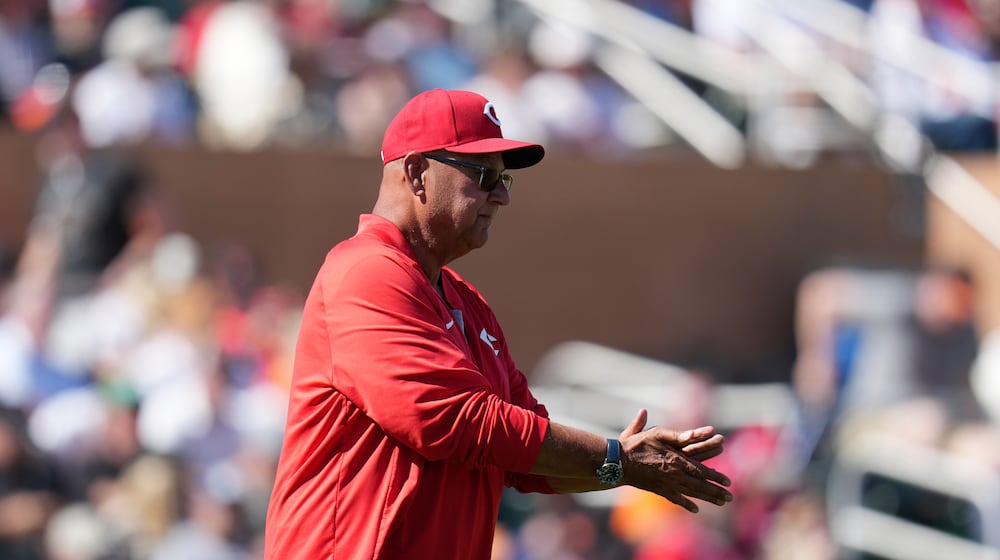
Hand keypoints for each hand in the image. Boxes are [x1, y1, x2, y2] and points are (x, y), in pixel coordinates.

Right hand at [618, 409, 732, 512]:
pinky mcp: (658, 490)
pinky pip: (676, 499)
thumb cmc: (636, 444)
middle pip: (700, 486)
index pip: (701, 471)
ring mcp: (667, 485)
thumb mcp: (657, 434)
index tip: (728, 482)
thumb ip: (676, 434)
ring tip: (721, 503)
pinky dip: (687, 504)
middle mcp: (675, 475)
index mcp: (676, 460)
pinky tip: (696, 509)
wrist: (618, 462)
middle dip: (716, 491)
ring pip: (692, 494)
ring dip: (707, 499)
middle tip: (730, 497)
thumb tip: (694, 432)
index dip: (715, 476)